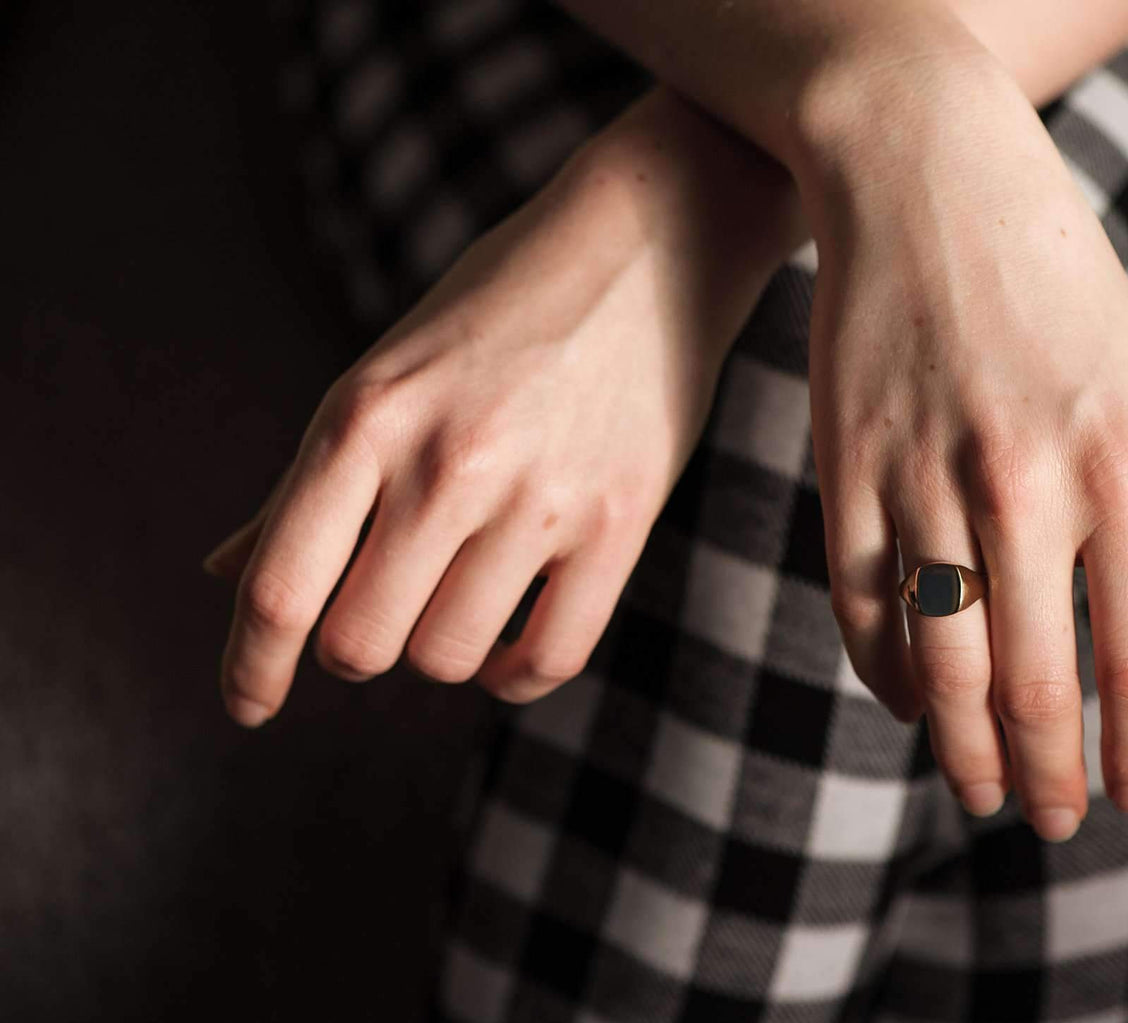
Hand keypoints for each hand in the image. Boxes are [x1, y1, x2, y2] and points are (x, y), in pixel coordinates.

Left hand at [203, 91, 800, 724]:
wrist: (645, 245)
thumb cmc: (494, 313)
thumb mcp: (383, 378)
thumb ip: (307, 484)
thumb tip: (223, 576)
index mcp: (365, 417)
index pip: (281, 586)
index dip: (250, 667)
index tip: (248, 707)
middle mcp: (446, 461)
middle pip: (361, 642)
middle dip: (359, 646)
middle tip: (384, 607)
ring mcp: (539, 494)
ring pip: (451, 657)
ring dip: (440, 650)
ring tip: (456, 599)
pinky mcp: (620, 520)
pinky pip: (549, 658)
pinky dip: (515, 677)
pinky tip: (506, 651)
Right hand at [795, 36, 1127, 838]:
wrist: (919, 175)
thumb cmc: (1052, 276)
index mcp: (1118, 458)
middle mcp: (1023, 480)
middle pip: (1037, 681)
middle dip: (1050, 774)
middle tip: (1052, 823)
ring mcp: (922, 476)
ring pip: (941, 661)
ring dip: (966, 749)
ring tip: (981, 793)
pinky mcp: (844, 469)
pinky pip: (861, 605)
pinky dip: (886, 674)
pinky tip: (909, 708)